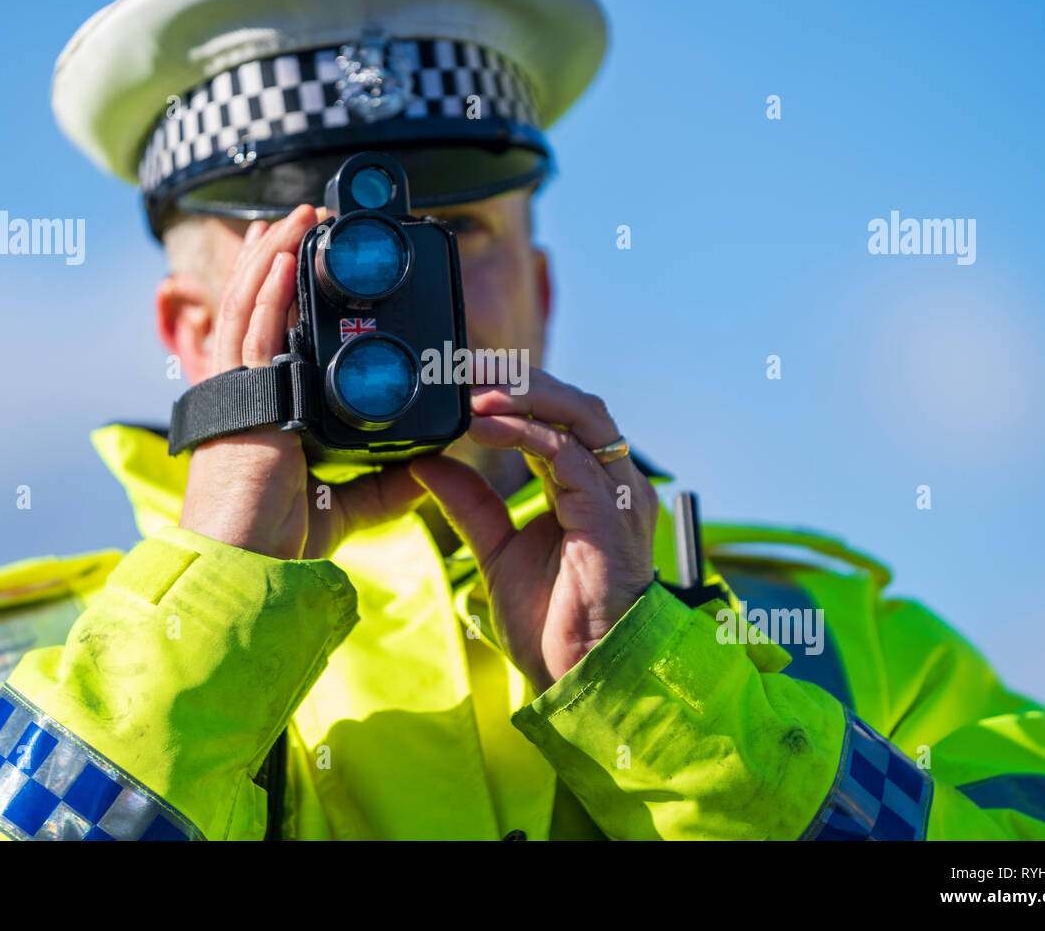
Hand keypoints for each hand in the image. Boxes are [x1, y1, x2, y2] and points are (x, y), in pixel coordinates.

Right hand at [178, 204, 426, 559]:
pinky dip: (267, 293)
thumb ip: (383, 483)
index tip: (298, 253)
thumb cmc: (280, 539)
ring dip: (273, 256)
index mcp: (260, 406)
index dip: (277, 287)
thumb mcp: (346, 504)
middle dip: (276, 256)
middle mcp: (244, 392)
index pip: (266, 330)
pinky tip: (280, 258)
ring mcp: (238, 394)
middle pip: (254, 305)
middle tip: (305, 217)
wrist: (247, 566)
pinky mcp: (242, 404)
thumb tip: (428, 466)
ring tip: (296, 217)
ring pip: (249, 307)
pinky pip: (254, 336)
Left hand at [410, 369, 659, 693]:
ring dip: (522, 393)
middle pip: (571, 401)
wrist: (581, 677)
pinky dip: (525, 432)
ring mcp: (617, 493)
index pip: (554, 417)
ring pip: (579, 413)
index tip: (457, 380)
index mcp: (589, 484)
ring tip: (470, 388)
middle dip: (516, 378)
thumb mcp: (496, 550)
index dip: (509, 392)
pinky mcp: (611, 513)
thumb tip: (428, 462)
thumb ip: (469, 504)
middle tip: (461, 368)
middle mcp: (610, 480)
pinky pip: (568, 454)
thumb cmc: (554, 623)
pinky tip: (484, 425)